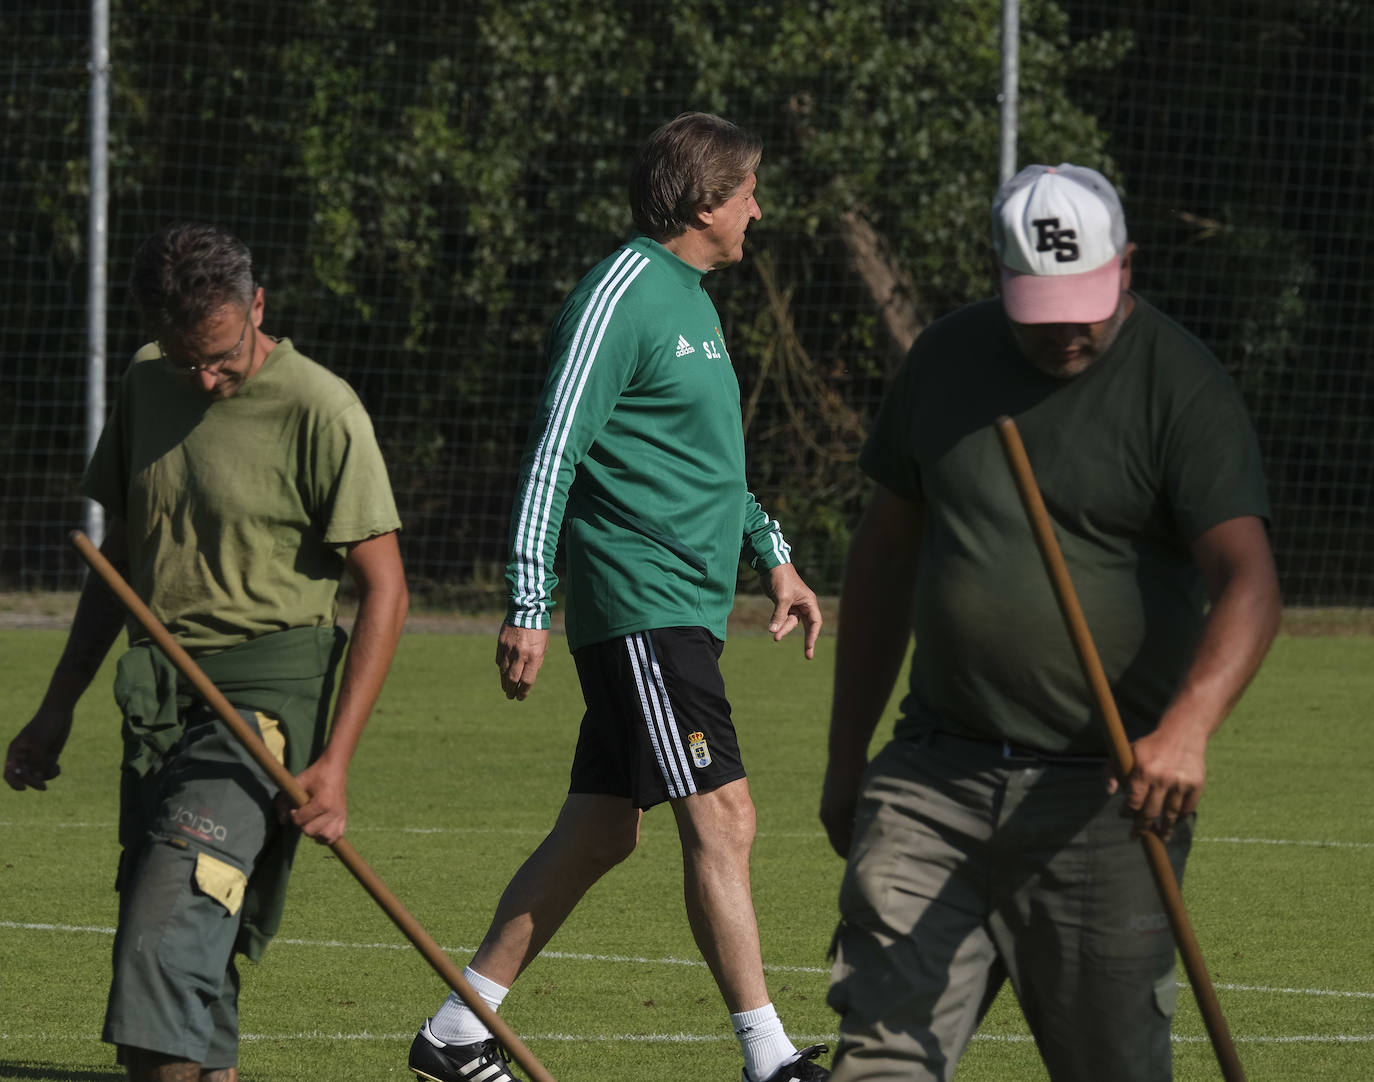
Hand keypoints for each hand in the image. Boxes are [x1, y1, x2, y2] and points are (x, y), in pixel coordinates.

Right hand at [5, 707, 72, 791]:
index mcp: (16, 752)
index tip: (24, 788)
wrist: (60, 712)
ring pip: (38, 775)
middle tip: (44, 787)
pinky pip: (48, 771)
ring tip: (54, 769)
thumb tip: (37, 777)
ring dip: (45, 777)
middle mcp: (25, 756)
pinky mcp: (49, 756)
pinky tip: (57, 767)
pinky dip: (52, 772)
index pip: (9, 773)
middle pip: (24, 777)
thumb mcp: (39, 743)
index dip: (14, 783)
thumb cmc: (45, 725)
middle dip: (33, 782)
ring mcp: (37, 756)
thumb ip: (37, 761)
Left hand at [283, 758, 348, 844]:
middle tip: (303, 814)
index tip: (295, 807)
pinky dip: (328, 836)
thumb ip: (283, 802)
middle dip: (302, 824)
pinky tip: (321, 828)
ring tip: (312, 823)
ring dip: (315, 832)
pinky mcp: (344, 816)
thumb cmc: (314, 775)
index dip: (293, 815)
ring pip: (325, 837)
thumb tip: (282, 822)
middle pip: (310, 831)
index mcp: (322, 803)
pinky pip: (337, 835)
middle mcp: (333, 812)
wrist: (335, 768)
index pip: (300, 820)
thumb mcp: (296, 784)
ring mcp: (340, 815)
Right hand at [496, 623, 549, 699]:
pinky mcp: (501, 644)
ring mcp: (509, 649)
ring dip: (504, 682)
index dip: (523, 692)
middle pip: (513, 679)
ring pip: (504, 672)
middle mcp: (520, 655)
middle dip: (511, 690)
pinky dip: (501, 668)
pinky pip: (499, 660)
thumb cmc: (539, 629)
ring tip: (506, 688)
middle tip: (511, 696)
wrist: (527, 610)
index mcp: (534, 656)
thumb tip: (528, 676)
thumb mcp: (543, 647)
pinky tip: (503, 672)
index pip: (527, 680)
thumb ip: (536, 661)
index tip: (521, 697)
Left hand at [764, 563, 822, 658]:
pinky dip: (779, 624)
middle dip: (804, 639)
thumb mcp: (782, 599)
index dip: (813, 636)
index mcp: (809, 602)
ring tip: (775, 637)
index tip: (809, 647)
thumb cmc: (781, 579)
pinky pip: (783, 618)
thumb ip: (779, 616)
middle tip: (807, 655)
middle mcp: (804, 604)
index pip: (815, 622)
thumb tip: (773, 632)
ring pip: (791, 623)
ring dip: (784, 629)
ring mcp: (794, 605)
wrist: (770, 565)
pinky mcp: (783, 604)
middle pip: (806, 626)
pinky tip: (774, 631)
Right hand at [819, 759, 866, 858]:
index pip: (841, 848)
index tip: (869, 858)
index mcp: (834, 819)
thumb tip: (874, 840)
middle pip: (838, 841)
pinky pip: (837, 820)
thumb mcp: (864, 801)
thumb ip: (866, 821)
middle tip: (870, 852)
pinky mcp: (829, 799)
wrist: (845, 753)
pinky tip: (862, 819)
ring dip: (851, 835)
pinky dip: (848, 824)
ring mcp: (826, 807)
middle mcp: (827, 816)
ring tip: (868, 836)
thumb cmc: (858, 776)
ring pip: (839, 830)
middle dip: (852, 847)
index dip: (854, 856)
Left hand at [1106, 724, 1207, 839]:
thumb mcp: (1126, 753)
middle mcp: (1162, 779)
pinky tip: (1173, 823)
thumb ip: (1110, 770)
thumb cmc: (1149, 747)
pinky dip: (1180, 819)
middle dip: (1142, 828)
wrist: (1182, 734)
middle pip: (1151, 813)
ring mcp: (1181, 783)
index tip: (1124, 816)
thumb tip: (1110, 792)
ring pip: (1171, 815)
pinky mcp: (1196, 785)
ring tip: (1160, 838)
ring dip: (1164, 830)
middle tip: (1137, 837)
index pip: (1133, 802)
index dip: (1128, 813)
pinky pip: (1187, 809)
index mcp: (1143, 771)